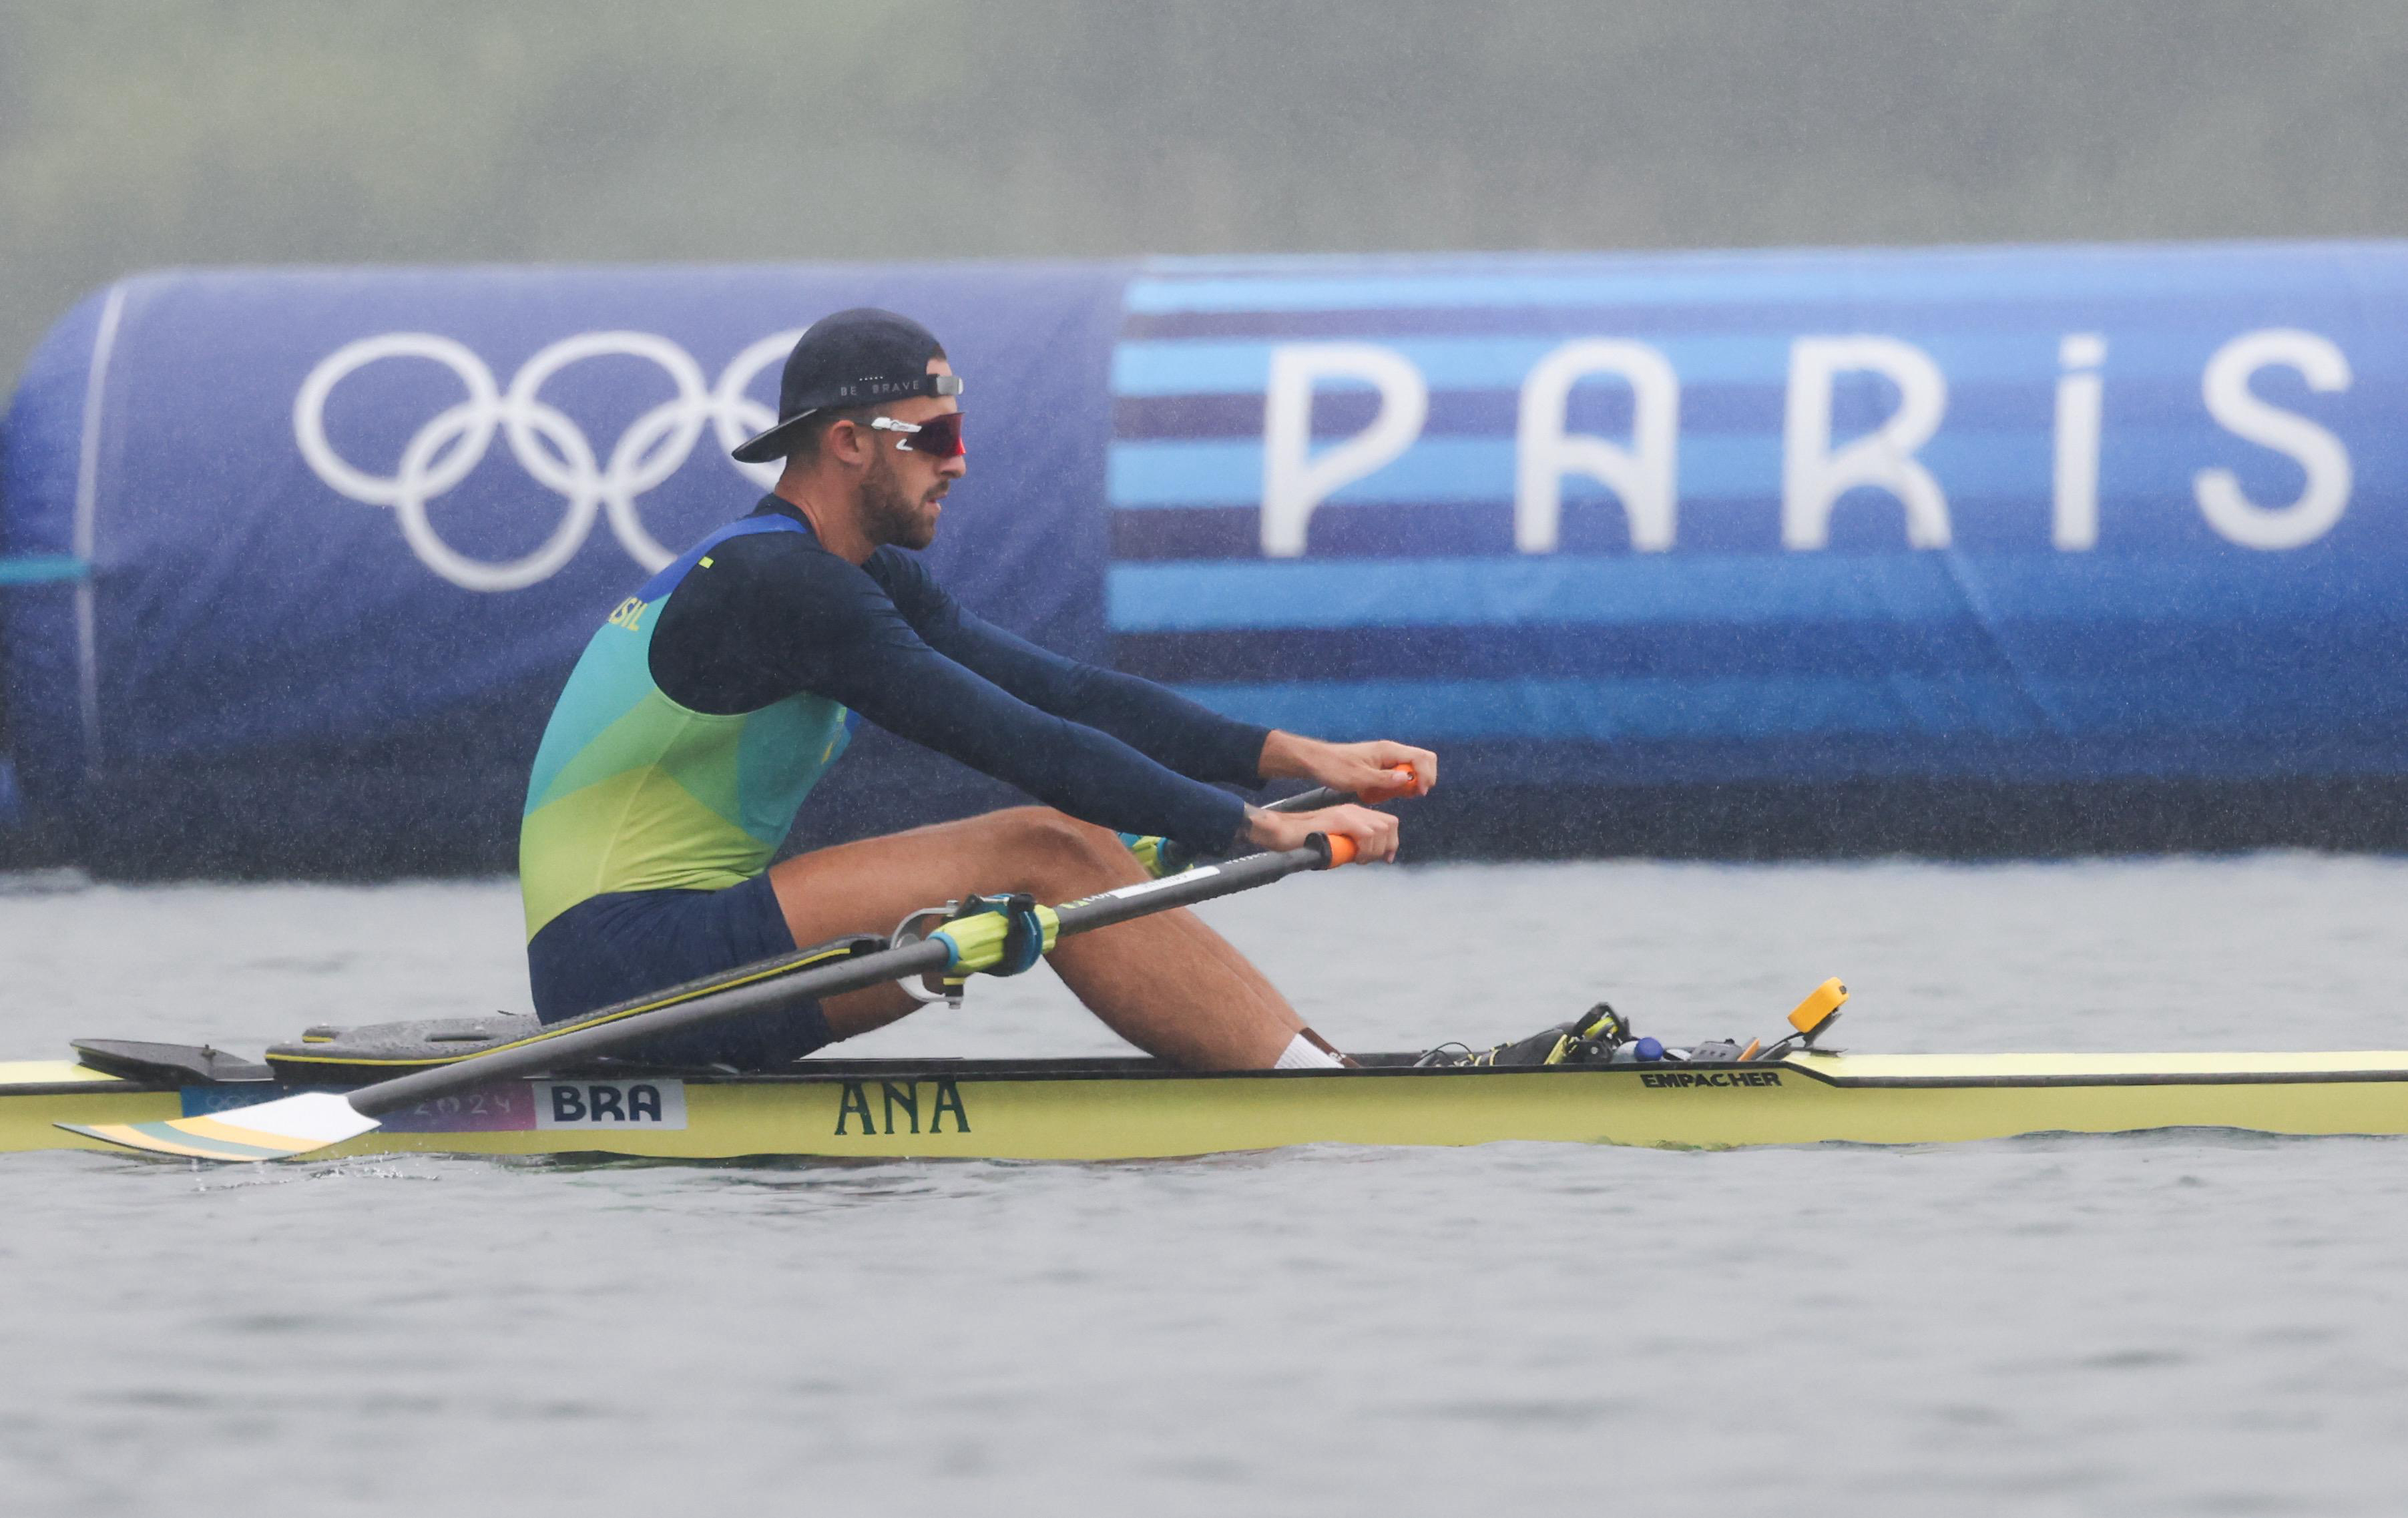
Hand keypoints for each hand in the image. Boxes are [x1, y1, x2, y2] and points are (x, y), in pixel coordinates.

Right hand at [1245, 802, 1399, 862]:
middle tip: (1368, 860)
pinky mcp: (1339, 819)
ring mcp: (1347, 813)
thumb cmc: (1305, 841)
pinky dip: (1366, 848)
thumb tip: (1368, 857)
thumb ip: (1353, 845)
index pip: (1388, 822)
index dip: (1391, 841)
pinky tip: (1355, 856)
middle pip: (1389, 824)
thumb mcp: (1336, 842)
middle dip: (1386, 846)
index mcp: (1354, 814)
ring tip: (1358, 859)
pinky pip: (1366, 833)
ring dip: (1374, 850)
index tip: (1386, 858)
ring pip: (1380, 830)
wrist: (1283, 833)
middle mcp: (1353, 810)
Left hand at [1258, 732, 1436, 801]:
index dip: (1426, 775)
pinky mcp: (1380, 766)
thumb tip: (1407, 779)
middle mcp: (1390, 751)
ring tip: (1393, 796)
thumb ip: (1384, 779)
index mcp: (1388, 750)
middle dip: (1422, 779)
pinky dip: (1397, 786)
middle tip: (1411, 795)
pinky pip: (1398, 775)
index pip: (1422, 757)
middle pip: (1422, 761)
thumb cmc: (1335, 768)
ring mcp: (1386, 758)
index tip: (1418, 792)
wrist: (1317, 762)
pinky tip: (1383, 794)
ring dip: (1409, 784)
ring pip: (1411, 769)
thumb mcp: (1359, 778)